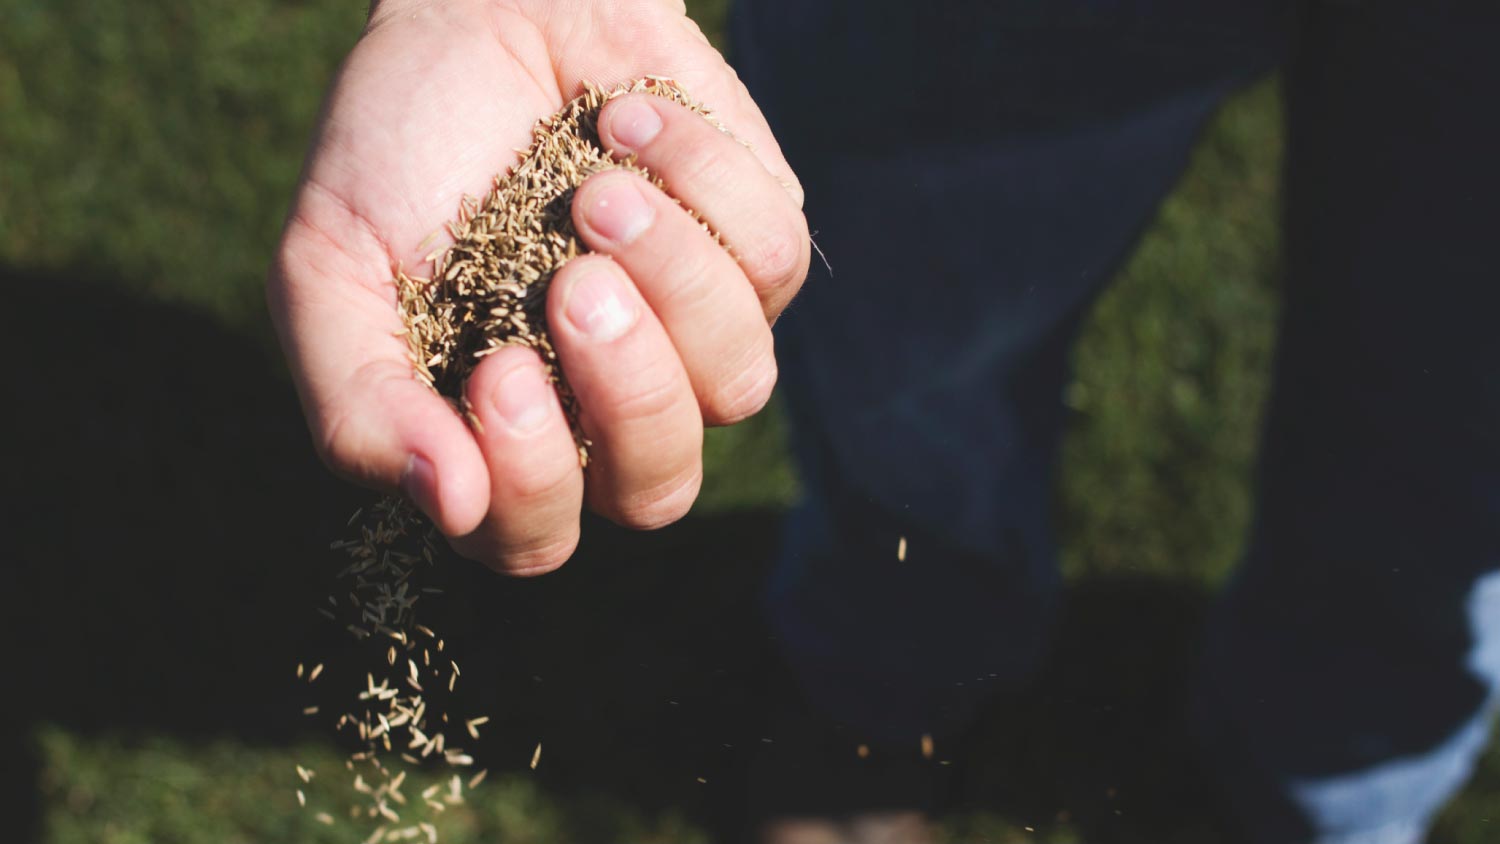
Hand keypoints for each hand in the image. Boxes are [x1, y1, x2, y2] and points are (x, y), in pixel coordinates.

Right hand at [267, 0, 808, 573]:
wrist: (475, 11)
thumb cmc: (396, 150)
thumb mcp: (327, 271)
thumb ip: (359, 401)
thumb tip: (448, 506)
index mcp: (505, 431)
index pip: (540, 537)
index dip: (534, 477)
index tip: (498, 366)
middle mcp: (608, 404)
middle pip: (660, 487)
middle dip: (628, 391)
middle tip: (574, 281)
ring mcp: (695, 336)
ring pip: (740, 383)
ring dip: (672, 276)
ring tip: (598, 187)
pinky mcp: (759, 254)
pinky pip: (775, 260)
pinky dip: (700, 177)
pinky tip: (628, 124)